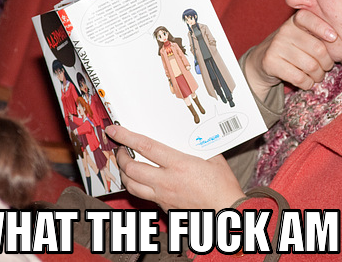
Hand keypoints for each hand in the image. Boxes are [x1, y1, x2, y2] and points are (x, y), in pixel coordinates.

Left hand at [105, 125, 243, 211]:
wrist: (226, 211)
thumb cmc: (222, 186)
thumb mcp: (213, 159)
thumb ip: (198, 147)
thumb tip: (189, 135)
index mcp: (179, 165)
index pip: (145, 147)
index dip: (126, 137)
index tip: (114, 131)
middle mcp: (166, 181)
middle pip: (131, 168)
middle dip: (121, 157)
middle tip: (120, 149)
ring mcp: (163, 196)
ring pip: (131, 185)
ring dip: (124, 173)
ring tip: (126, 165)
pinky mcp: (164, 207)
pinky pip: (143, 196)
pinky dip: (137, 186)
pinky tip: (141, 181)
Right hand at [244, 9, 335, 98]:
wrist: (264, 60)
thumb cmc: (293, 48)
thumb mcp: (303, 36)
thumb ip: (319, 34)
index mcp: (295, 21)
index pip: (308, 18)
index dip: (323, 27)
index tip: (333, 37)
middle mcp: (284, 31)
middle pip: (317, 49)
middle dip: (327, 63)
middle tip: (326, 67)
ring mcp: (276, 46)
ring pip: (310, 66)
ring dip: (318, 76)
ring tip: (317, 76)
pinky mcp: (270, 62)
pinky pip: (299, 78)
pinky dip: (307, 84)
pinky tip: (306, 82)